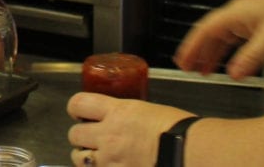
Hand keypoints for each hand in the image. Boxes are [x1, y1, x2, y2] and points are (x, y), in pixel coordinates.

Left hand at [67, 92, 193, 165]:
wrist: (190, 152)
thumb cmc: (179, 131)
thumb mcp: (148, 111)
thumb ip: (127, 115)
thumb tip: (123, 118)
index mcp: (117, 112)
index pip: (78, 103)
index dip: (76, 108)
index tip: (80, 112)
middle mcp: (108, 135)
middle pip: (74, 133)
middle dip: (80, 136)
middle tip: (91, 138)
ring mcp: (110, 160)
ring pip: (78, 158)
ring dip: (85, 157)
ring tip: (96, 157)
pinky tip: (110, 166)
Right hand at [173, 0, 263, 77]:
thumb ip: (250, 58)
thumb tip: (233, 73)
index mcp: (237, 12)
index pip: (205, 29)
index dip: (191, 45)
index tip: (181, 60)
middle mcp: (241, 15)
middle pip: (212, 34)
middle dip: (199, 52)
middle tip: (188, 68)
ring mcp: (252, 21)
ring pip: (225, 39)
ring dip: (214, 54)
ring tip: (205, 71)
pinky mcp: (263, 28)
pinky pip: (239, 42)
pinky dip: (232, 55)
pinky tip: (232, 66)